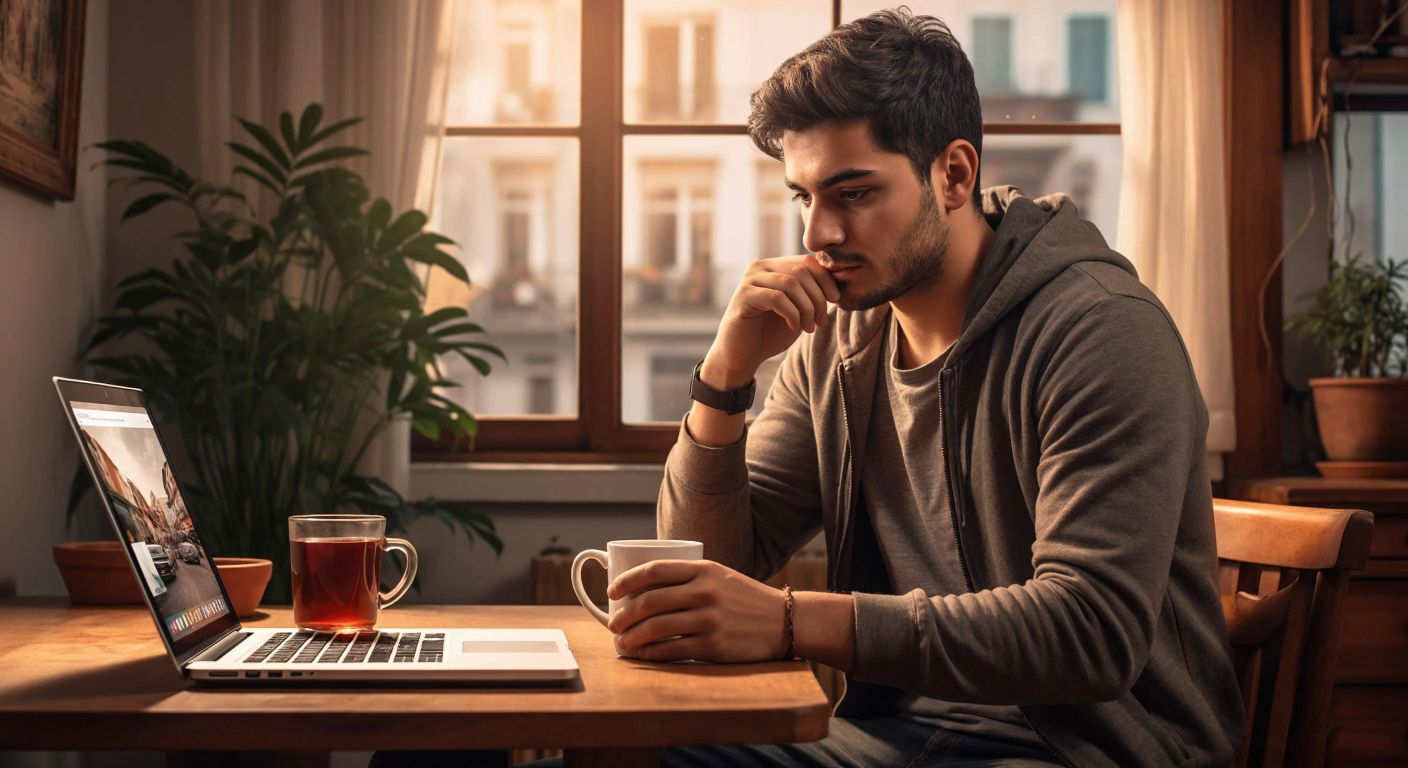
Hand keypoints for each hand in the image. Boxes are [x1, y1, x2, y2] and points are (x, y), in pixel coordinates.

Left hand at [606, 559, 786, 662]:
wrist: (782, 621)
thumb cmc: (743, 598)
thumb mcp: (718, 576)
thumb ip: (686, 578)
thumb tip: (641, 590)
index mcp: (703, 569)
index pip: (654, 570)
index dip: (626, 580)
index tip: (611, 590)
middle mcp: (705, 592)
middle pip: (650, 601)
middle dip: (623, 615)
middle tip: (612, 623)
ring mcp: (709, 620)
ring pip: (656, 628)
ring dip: (631, 637)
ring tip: (621, 641)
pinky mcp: (713, 646)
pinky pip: (671, 650)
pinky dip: (650, 653)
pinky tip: (642, 654)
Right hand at [701, 255, 839, 388]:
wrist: (743, 354)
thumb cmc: (771, 331)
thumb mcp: (798, 309)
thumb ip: (812, 293)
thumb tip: (839, 281)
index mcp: (775, 266)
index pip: (807, 261)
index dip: (826, 280)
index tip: (836, 301)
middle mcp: (760, 267)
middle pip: (801, 271)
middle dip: (818, 297)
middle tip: (821, 321)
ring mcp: (750, 279)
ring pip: (790, 283)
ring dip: (806, 308)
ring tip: (809, 327)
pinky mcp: (743, 296)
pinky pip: (776, 297)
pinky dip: (792, 313)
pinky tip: (794, 327)